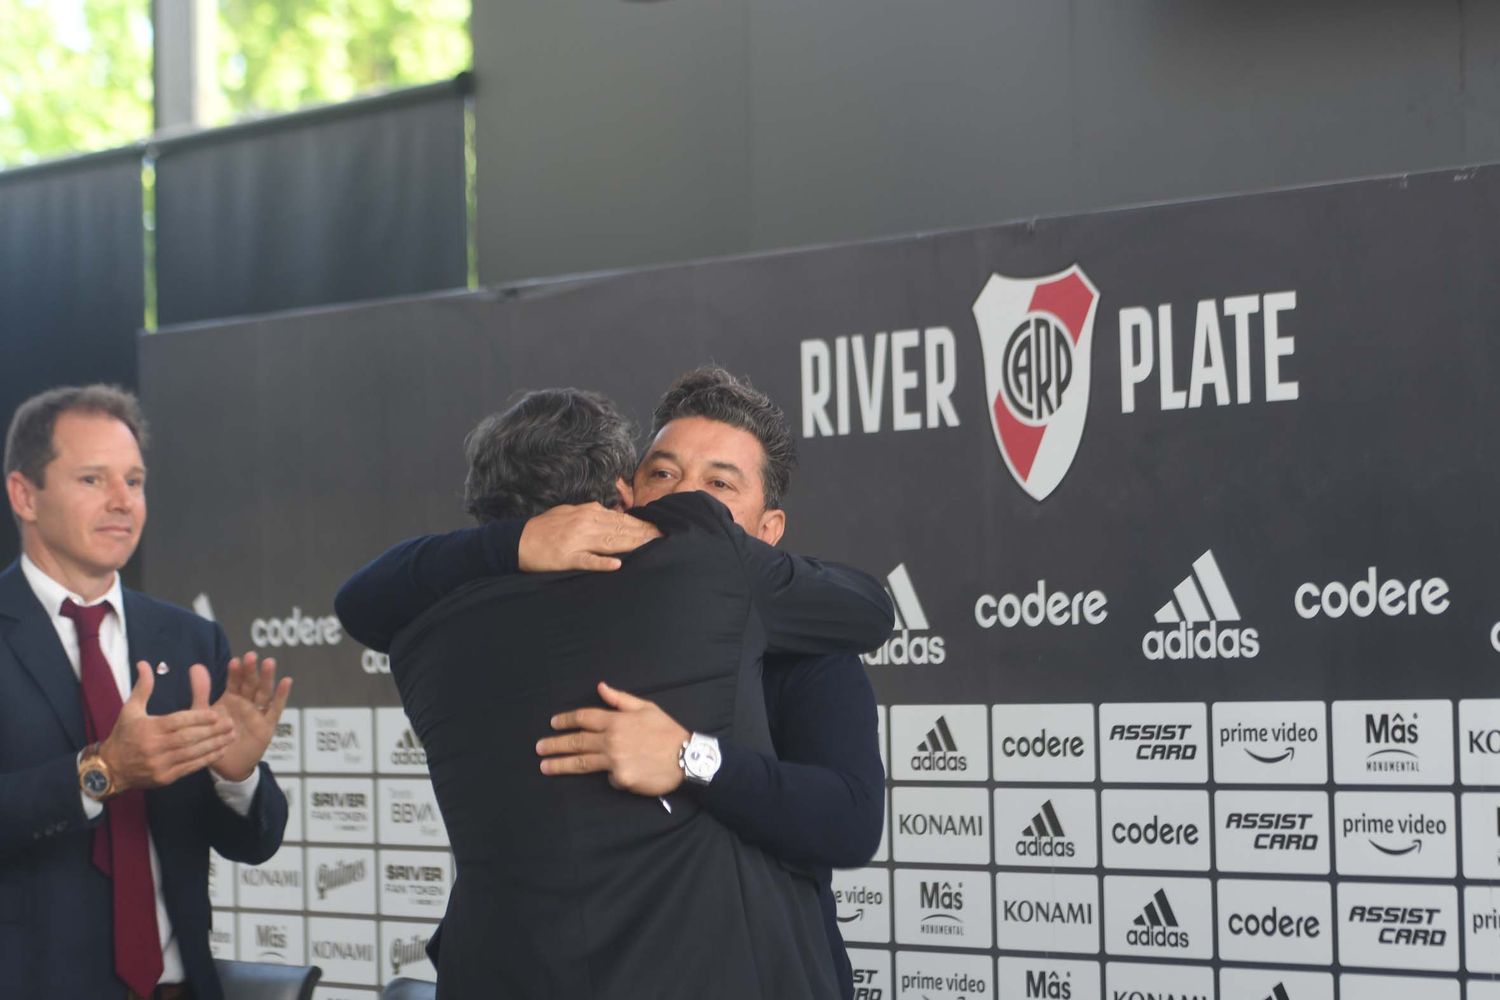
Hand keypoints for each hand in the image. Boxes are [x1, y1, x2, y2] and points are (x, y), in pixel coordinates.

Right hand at [99, 662, 236, 791]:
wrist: (110, 768)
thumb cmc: (124, 735)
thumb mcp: (130, 709)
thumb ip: (143, 687)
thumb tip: (145, 663)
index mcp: (149, 728)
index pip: (177, 722)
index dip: (197, 718)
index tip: (215, 714)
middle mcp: (155, 746)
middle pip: (188, 738)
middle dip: (211, 731)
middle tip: (230, 723)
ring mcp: (160, 764)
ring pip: (192, 753)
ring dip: (214, 745)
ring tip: (231, 736)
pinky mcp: (165, 778)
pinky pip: (189, 767)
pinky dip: (206, 759)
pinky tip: (220, 751)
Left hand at [211, 651, 292, 781]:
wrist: (225, 766)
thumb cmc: (214, 738)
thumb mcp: (202, 714)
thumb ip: (200, 691)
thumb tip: (196, 665)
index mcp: (231, 698)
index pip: (235, 681)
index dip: (235, 671)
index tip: (235, 661)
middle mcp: (246, 702)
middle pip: (250, 683)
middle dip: (251, 670)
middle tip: (251, 656)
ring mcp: (258, 712)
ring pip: (263, 692)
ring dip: (266, 678)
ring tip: (268, 663)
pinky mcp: (267, 725)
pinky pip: (275, 709)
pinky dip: (281, 696)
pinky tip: (286, 682)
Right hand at [518, 503, 660, 572]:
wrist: (516, 540)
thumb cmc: (545, 528)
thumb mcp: (571, 513)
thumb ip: (593, 513)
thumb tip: (615, 514)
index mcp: (587, 513)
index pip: (621, 519)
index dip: (642, 525)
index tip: (660, 529)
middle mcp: (585, 523)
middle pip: (621, 529)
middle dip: (644, 534)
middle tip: (665, 537)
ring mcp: (576, 541)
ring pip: (610, 542)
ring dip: (632, 544)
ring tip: (651, 547)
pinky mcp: (567, 558)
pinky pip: (587, 560)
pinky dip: (602, 563)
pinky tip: (617, 565)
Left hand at [536, 682, 689, 795]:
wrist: (687, 758)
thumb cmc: (667, 731)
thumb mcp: (646, 708)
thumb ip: (620, 699)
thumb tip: (600, 687)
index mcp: (617, 720)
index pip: (584, 717)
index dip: (566, 720)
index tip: (553, 723)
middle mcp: (611, 740)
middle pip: (576, 741)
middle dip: (555, 744)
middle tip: (539, 748)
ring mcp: (614, 761)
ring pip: (581, 762)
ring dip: (560, 764)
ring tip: (545, 766)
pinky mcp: (621, 779)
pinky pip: (608, 777)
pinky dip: (610, 775)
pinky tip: (620, 774)